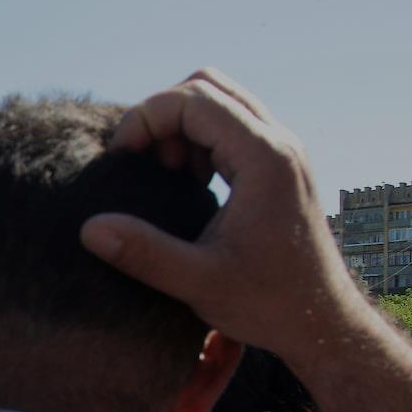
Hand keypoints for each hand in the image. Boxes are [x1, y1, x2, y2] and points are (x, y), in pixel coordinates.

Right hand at [79, 68, 367, 356]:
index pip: (194, 99)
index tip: (121, 157)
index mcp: (265, 159)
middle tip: (140, 161)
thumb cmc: (269, 306)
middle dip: (161, 114)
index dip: (146, 117)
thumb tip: (89, 228)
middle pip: (207, 86)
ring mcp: (280, 152)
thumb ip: (144, 253)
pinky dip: (197, 140)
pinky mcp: (276, 166)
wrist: (323, 324)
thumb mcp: (199, 283)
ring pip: (219, 101)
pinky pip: (229, 126)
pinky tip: (185, 184)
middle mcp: (278, 143)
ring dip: (179, 126)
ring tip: (163, 175)